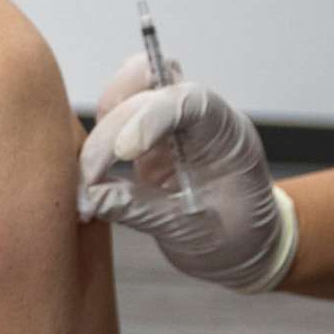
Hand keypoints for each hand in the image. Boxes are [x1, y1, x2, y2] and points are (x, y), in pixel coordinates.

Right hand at [77, 53, 299, 293]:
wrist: (244, 246)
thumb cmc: (236, 237)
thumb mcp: (193, 233)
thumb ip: (141, 209)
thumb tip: (90, 195)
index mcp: (226, 132)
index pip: (187, 100)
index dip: (150, 116)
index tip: (124, 153)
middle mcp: (197, 116)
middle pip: (146, 87)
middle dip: (111, 130)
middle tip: (89, 181)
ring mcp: (170, 121)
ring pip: (126, 89)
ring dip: (101, 127)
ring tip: (89, 179)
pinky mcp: (146, 136)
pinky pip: (113, 116)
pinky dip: (96, 140)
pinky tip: (90, 179)